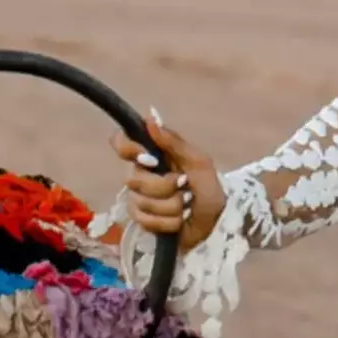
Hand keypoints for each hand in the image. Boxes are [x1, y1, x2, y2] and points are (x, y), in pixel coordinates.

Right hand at [113, 119, 219, 250]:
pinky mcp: (142, 220)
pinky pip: (147, 221)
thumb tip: (150, 115)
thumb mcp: (197, 160)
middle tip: (184, 186)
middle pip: (135, 180)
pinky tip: (179, 220)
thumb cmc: (208, 187)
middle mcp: (140, 175)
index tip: (150, 159)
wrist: (216, 220)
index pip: (121, 143)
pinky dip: (169, 222)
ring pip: (143, 203)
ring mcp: (138, 198)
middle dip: (166, 187)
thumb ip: (173, 141)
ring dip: (172, 207)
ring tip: (186, 205)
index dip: (128, 149)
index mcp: (151, 155)